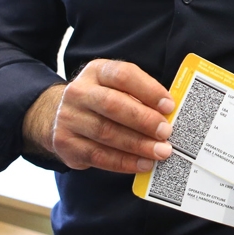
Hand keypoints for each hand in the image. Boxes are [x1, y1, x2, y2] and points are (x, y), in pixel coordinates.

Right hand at [22, 59, 174, 172]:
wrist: (64, 115)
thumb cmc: (104, 100)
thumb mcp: (118, 87)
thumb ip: (141, 95)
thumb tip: (169, 113)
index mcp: (97, 71)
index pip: (123, 75)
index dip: (149, 90)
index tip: (169, 106)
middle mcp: (79, 91)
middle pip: (113, 104)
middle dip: (144, 120)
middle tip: (166, 132)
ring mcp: (68, 117)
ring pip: (106, 132)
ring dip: (138, 145)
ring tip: (160, 151)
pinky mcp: (66, 143)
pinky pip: (98, 155)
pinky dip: (124, 162)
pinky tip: (143, 163)